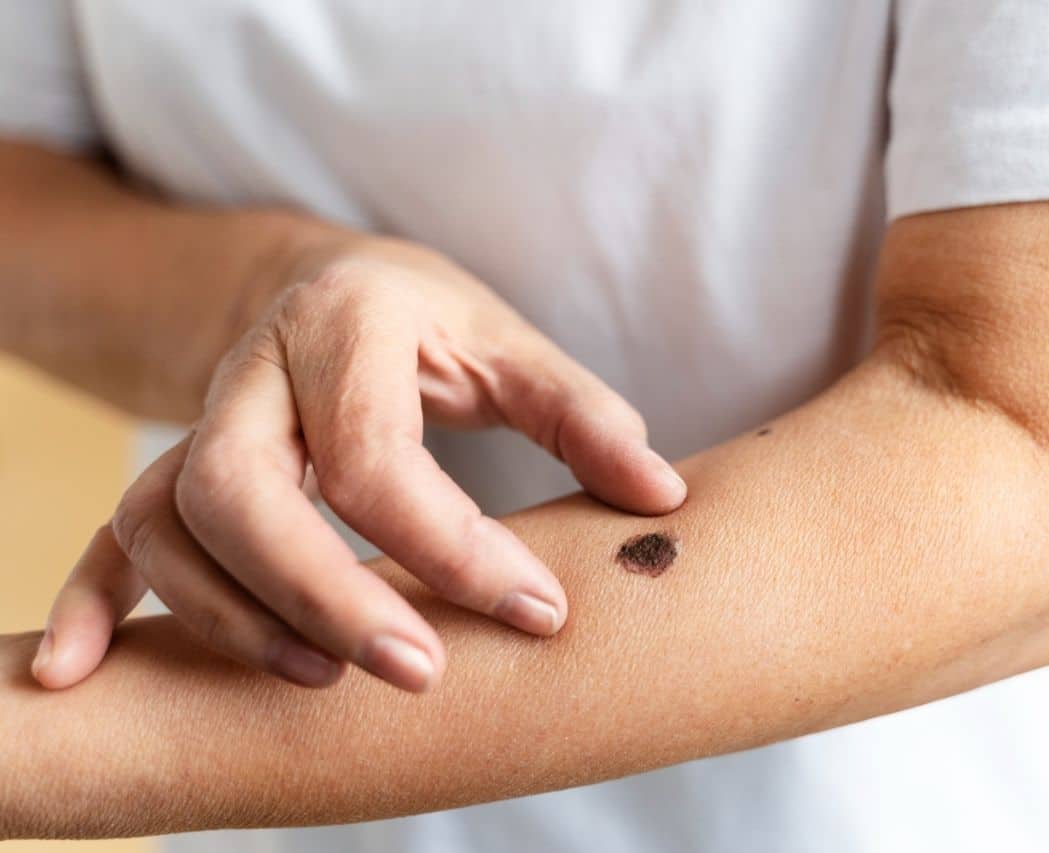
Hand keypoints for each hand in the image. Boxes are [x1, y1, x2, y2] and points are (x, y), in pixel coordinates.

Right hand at [30, 237, 685, 691]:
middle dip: (323, 592)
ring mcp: (199, 418)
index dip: (453, 547)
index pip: (377, 456)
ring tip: (322, 679)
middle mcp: (255, 370)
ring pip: (169, 521)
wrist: (324, 281)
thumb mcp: (511, 343)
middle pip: (242, 491)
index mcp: (347, 325)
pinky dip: (95, 602)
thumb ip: (584, 415)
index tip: (539, 613)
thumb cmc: (428, 323)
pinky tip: (82, 675)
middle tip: (419, 670)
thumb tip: (662, 500)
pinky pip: (110, 534)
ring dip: (230, 614)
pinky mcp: (174, 465)